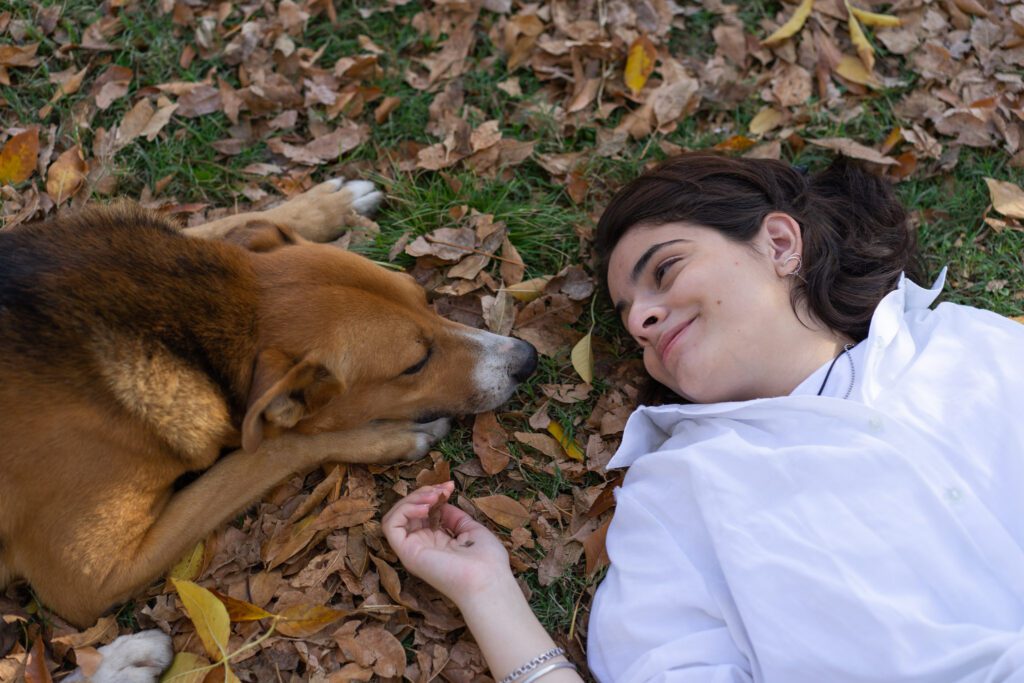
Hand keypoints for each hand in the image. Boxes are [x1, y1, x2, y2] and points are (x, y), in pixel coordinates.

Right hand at [382, 482, 513, 606]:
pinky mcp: (406, 553)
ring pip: (395, 516)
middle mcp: (421, 545)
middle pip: (407, 511)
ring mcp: (412, 549)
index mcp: (436, 541)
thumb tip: (441, 503)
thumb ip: (453, 517)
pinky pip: (391, 525)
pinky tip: (425, 508)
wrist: (488, 579)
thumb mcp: (470, 530)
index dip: (432, 494)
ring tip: (432, 497)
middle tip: (441, 489)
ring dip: (411, 499)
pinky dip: (403, 510)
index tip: (450, 486)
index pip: (421, 512)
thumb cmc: (487, 560)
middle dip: (422, 492)